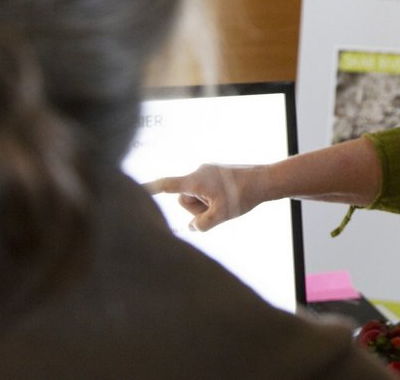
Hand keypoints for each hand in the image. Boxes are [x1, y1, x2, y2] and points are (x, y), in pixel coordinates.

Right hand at [145, 163, 260, 230]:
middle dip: (197, 208)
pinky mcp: (214, 173)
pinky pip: (206, 190)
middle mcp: (198, 172)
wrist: (266, 181)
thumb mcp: (221, 215)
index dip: (149, 189)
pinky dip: (213, 198)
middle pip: (184, 198)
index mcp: (196, 180)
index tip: (133, 188)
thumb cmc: (244, 196)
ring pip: (196, 196)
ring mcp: (207, 171)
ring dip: (206, 204)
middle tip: (219, 208)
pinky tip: (230, 197)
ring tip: (227, 201)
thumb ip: (202, 225)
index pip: (167, 186)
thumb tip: (191, 227)